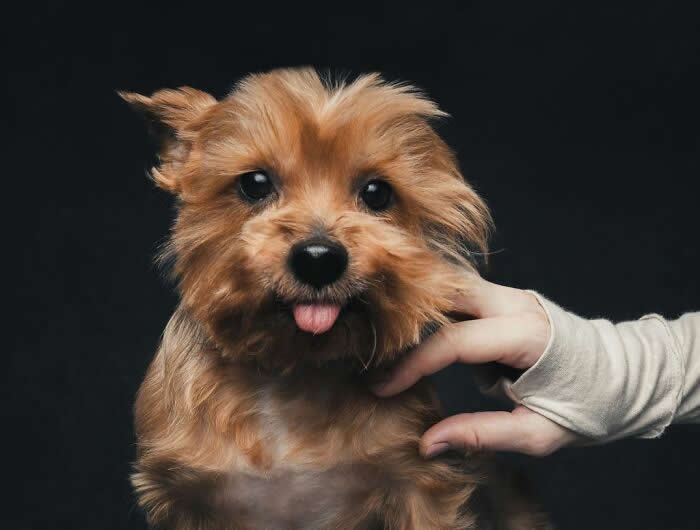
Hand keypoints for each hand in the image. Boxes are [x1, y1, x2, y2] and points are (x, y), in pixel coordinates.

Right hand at [372, 277, 578, 456]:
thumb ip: (482, 434)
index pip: (454, 341)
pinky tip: (424, 329)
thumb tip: (428, 442)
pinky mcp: (510, 298)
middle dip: (409, 317)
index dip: (411, 364)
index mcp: (527, 336)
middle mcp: (518, 304)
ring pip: (452, 284)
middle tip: (380, 349)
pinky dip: (440, 309)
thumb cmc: (588, 408)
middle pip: (448, 291)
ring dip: (423, 309)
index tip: (382, 386)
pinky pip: (464, 293)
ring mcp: (515, 295)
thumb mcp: (539, 434)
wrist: (628, 378)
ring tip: (396, 337)